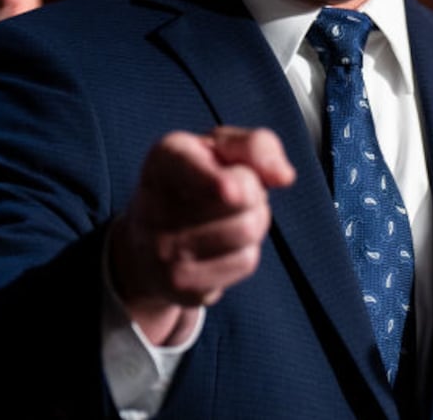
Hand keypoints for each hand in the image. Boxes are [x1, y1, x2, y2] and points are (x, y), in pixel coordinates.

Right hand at [110, 126, 295, 340]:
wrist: (148, 240)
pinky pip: (245, 263)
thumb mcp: (220, 148)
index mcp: (165, 159)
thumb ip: (257, 146)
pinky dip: (245, 251)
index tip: (231, 190)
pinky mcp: (181, 286)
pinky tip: (221, 246)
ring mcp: (164, 252)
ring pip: (248, 231)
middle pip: (246, 201)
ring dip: (254, 222)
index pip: (202, 176)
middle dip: (254, 195)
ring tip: (230, 218)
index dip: (227, 185)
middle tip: (235, 195)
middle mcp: (155, 206)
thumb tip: (284, 176)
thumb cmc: (195, 180)